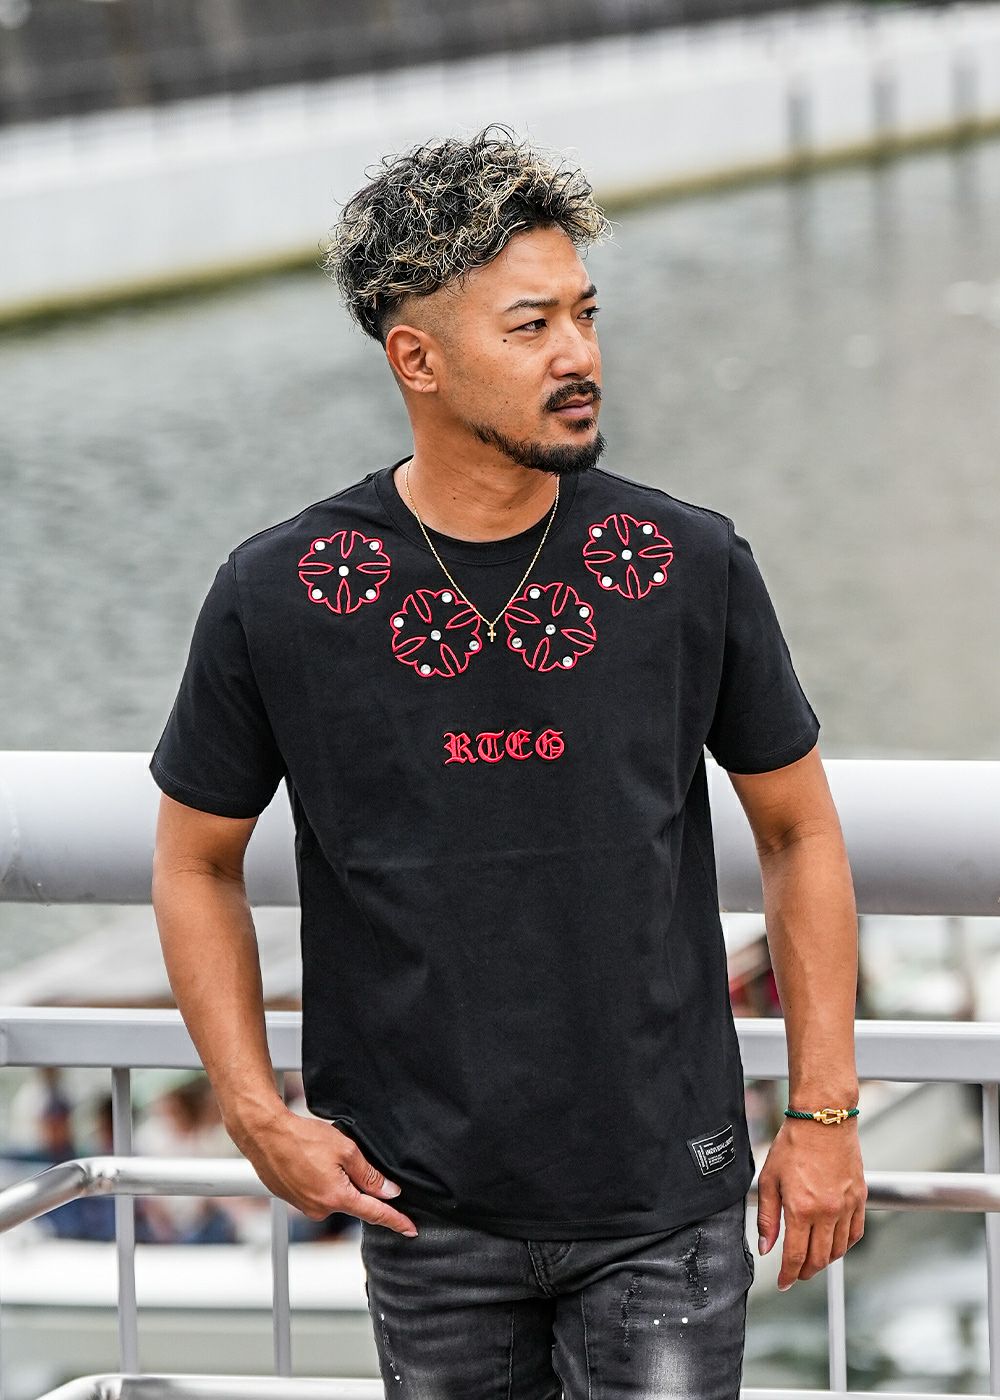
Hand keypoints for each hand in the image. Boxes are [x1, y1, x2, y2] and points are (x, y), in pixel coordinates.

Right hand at [232, 1106, 418, 1236]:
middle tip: (341, 1156)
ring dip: (335, 1178)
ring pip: (334, 1194)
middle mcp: (320, 1210)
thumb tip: (389, 1192)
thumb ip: (369, 1174)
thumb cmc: (303, 1138)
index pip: (375, 1214)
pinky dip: (319, 1178)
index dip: (396, 1221)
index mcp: (337, 1198)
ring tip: (320, 1154)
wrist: (265, 1135)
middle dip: (355, 1182)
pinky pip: (317, 1192)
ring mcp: (305, 1207)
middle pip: (352, 1200)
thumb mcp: (346, 1150)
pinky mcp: (293, 1200)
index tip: (411, 1230)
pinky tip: (310, 1160)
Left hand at [756, 1117, 866, 1288]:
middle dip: (805, 1272)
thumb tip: (766, 1248)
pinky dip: (844, 1245)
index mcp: (802, 1208)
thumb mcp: (770, 1179)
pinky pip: (855, 1233)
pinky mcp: (860, 1198)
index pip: (796, 1256)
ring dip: (825, 1261)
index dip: (788, 1275)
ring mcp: (847, 1206)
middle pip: (819, 1259)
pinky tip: (834, 1244)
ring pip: (839, 1250)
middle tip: (795, 1274)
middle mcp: (828, 1212)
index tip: (783, 1282)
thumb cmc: (793, 1143)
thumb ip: (768, 1218)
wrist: (822, 1118)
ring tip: (812, 1260)